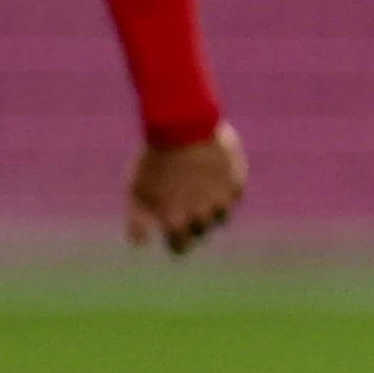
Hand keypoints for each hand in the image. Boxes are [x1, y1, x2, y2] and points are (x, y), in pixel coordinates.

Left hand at [126, 124, 245, 254]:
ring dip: (210, 208)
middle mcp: (203, 216)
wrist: (183, 125)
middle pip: (202, 231)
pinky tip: (210, 174)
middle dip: (192, 223)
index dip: (176, 242)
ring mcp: (222, 200)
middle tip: (182, 204)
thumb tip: (141, 244)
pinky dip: (223, 189)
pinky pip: (232, 194)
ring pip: (220, 216)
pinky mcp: (237, 182)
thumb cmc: (153, 159)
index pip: (180, 247)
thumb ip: (137, 221)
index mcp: (177, 221)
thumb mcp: (136, 190)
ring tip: (197, 189)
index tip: (172, 233)